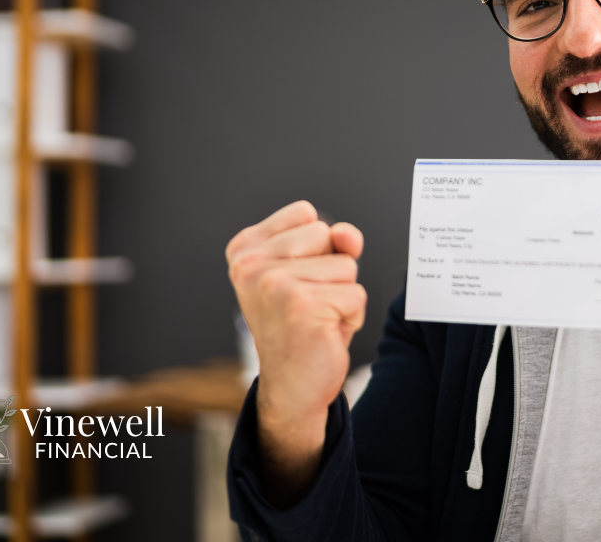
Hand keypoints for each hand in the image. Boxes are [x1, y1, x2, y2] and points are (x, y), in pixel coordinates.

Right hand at [226, 200, 366, 505]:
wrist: (292, 386)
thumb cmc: (303, 325)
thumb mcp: (314, 272)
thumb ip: (332, 241)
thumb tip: (347, 234)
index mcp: (244, 249)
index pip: (306, 214)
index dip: (316, 247)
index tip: (295, 280)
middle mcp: (250, 264)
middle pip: (326, 233)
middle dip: (331, 270)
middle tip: (308, 305)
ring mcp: (273, 284)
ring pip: (346, 265)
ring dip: (342, 295)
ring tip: (316, 319)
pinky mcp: (302, 305)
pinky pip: (357, 294)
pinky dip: (352, 316)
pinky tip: (325, 334)